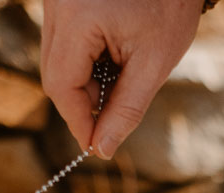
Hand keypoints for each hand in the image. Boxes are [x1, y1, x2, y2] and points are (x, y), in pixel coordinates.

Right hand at [41, 0, 201, 157]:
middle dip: (83, 101)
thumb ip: (126, 109)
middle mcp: (56, 5)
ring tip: (122, 72)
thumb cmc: (170, 6)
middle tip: (114, 113)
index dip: (77, 121)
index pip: (60, 85)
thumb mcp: (154, 63)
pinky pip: (62, 41)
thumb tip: (102, 149)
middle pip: (53, 74)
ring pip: (56, 59)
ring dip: (84, 81)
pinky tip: (113, 55)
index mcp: (77, 18)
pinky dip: (84, 60)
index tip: (96, 147)